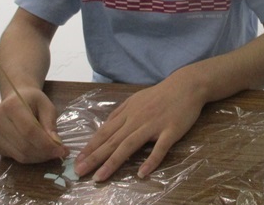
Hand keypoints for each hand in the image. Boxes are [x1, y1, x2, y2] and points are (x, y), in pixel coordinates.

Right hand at [0, 86, 68, 162]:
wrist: (15, 99)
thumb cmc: (32, 100)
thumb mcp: (46, 105)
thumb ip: (50, 122)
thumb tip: (56, 143)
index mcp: (11, 106)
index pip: (29, 130)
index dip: (46, 143)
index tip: (62, 150)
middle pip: (24, 145)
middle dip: (45, 153)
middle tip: (60, 153)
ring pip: (20, 155)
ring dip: (39, 158)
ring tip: (52, 153)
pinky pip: (14, 157)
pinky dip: (30, 158)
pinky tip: (39, 152)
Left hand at [74, 75, 204, 181]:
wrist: (186, 86)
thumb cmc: (161, 94)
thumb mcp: (136, 99)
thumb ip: (121, 113)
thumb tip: (105, 126)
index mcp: (128, 112)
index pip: (105, 132)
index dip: (90, 147)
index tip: (77, 160)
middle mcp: (137, 119)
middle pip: (112, 140)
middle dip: (94, 157)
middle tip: (79, 172)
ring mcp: (153, 125)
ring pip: (129, 145)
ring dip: (113, 162)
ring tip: (100, 177)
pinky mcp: (170, 131)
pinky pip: (159, 148)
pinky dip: (150, 161)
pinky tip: (141, 173)